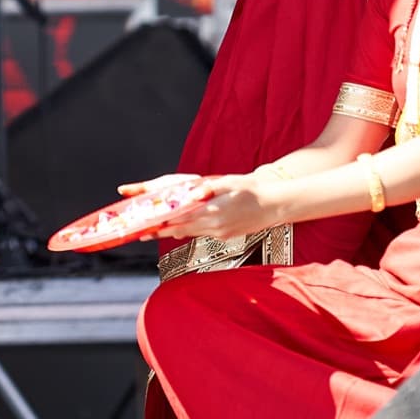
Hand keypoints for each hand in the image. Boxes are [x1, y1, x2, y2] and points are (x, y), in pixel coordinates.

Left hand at [148, 172, 276, 241]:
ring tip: (158, 230)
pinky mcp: (227, 235)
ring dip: (175, 232)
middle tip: (143, 233)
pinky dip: (191, 230)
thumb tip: (191, 194)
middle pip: (182, 232)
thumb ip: (208, 189)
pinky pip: (203, 233)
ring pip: (192, 233)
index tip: (146, 228)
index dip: (162, 226)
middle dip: (162, 232)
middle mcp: (215, 227)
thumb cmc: (253, 190)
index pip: (181, 222)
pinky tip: (183, 227)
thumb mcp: (229, 183)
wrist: (276, 205)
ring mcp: (221, 234)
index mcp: (214, 214)